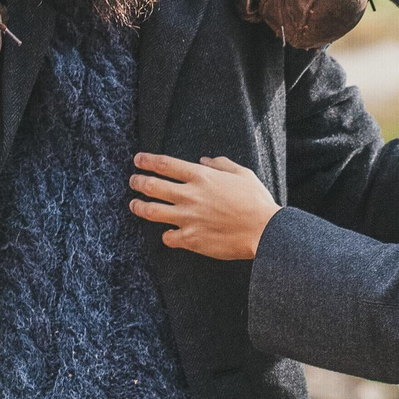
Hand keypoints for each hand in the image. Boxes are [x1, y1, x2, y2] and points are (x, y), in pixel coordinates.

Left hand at [128, 153, 279, 260]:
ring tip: (134, 204)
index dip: (147, 161)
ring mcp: (188, 218)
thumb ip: (221, 164)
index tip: (138, 160)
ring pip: (152, 211)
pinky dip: (166, 235)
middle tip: (133, 181)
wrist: (265, 231)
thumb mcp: (242, 174)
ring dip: (139, 206)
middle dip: (138, 182)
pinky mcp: (191, 239)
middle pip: (152, 186)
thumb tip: (204, 160)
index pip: (165, 165)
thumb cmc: (256, 201)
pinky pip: (168, 237)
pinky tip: (168, 234)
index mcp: (202, 177)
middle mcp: (190, 196)